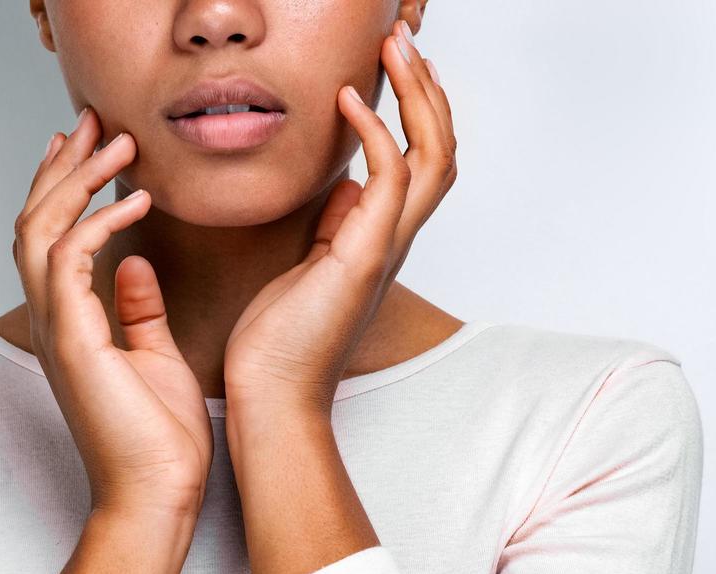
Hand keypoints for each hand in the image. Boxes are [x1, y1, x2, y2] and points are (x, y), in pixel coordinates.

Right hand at [13, 106, 212, 518]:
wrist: (157, 496)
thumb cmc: (159, 440)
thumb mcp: (154, 357)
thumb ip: (138, 309)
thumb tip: (136, 265)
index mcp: (71, 325)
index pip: (50, 240)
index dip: (64, 188)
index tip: (89, 146)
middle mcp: (54, 322)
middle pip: (33, 223)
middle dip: (62, 166)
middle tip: (93, 120)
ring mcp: (57, 330)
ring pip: (39, 230)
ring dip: (76, 179)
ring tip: (116, 141)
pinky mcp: (74, 339)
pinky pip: (70, 258)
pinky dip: (98, 220)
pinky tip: (136, 199)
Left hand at [222, 19, 458, 418]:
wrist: (273, 394)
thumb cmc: (280, 339)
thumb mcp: (310, 266)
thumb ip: (335, 225)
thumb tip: (346, 189)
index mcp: (381, 238)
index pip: (421, 160)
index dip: (417, 107)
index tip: (393, 62)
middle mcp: (394, 239)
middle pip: (442, 148)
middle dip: (428, 88)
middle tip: (404, 37)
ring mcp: (385, 246)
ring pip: (432, 156)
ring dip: (417, 95)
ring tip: (394, 48)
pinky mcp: (363, 256)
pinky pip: (388, 180)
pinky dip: (375, 133)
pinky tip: (346, 102)